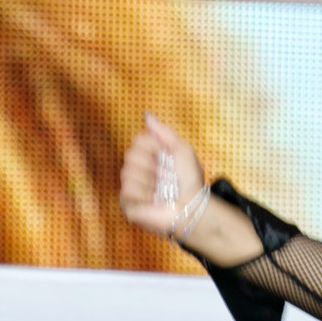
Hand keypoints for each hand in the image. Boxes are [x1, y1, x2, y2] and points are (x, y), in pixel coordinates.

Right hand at [118, 113, 206, 238]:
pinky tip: (155, 200)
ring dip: (151, 181)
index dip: (155, 147)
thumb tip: (147, 115)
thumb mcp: (181, 149)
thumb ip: (163, 132)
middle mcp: (136, 170)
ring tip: (161, 190)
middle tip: (166, 176)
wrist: (193, 205)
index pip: (138, 140)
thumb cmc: (190, 180)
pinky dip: (145, 194)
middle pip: (131, 154)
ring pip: (128, 172)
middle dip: (153, 164)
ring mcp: (130, 187)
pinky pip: (128, 190)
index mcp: (148, 156)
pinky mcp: (128, 204)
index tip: (168, 158)